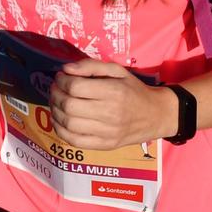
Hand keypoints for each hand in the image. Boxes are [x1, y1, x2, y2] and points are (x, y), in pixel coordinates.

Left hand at [50, 60, 172, 150]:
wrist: (155, 115)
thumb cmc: (133, 89)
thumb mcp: (117, 71)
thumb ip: (91, 66)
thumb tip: (66, 70)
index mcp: (113, 91)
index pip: (76, 87)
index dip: (62, 81)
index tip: (61, 77)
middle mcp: (110, 113)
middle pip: (69, 106)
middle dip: (56, 95)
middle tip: (55, 89)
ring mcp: (107, 132)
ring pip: (69, 124)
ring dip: (55, 111)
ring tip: (57, 102)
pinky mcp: (105, 145)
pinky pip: (74, 141)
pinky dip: (61, 130)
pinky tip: (60, 120)